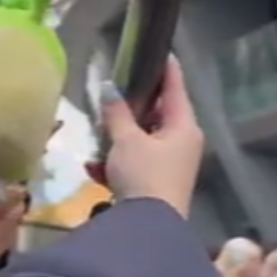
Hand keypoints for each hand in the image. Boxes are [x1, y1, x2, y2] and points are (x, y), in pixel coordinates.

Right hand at [98, 57, 203, 216]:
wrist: (148, 227)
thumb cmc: (144, 175)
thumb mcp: (126, 140)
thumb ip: (117, 112)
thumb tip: (110, 86)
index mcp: (183, 126)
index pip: (175, 87)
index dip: (166, 67)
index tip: (158, 49)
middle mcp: (182, 142)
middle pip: (157, 113)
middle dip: (131, 106)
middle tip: (112, 92)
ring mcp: (171, 164)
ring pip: (142, 139)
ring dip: (118, 138)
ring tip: (97, 136)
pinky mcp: (156, 183)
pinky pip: (135, 162)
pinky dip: (115, 162)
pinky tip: (93, 168)